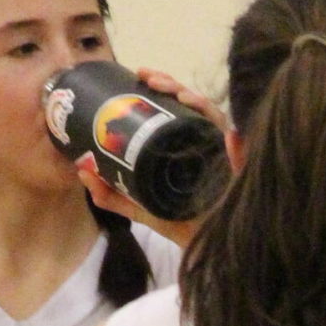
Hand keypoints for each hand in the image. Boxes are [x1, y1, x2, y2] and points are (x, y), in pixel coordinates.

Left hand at [75, 70, 230, 232]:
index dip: (162, 87)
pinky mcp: (239, 176)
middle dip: (172, 84)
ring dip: (197, 101)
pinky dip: (238, 144)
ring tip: (176, 92)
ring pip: (213, 119)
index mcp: (183, 145)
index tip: (140, 75)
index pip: (175, 107)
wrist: (200, 250)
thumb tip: (82, 170)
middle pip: (192, 106)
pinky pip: (243, 156)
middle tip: (149, 77)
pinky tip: (228, 132)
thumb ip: (111, 193)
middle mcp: (203, 144)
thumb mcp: (139, 205)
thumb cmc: (176, 223)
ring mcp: (221, 156)